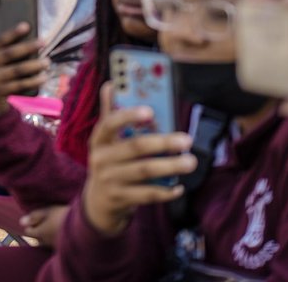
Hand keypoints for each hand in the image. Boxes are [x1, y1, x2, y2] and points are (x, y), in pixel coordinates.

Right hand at [0, 24, 49, 120]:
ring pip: (16, 71)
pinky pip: (19, 86)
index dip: (12, 33)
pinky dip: (32, 81)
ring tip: (46, 61)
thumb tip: (7, 25)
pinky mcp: (0, 93)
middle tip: (43, 41)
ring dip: (33, 66)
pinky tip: (43, 77)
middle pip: (8, 54)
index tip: (26, 26)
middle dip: (27, 47)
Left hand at [19, 205, 67, 246]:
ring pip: (46, 242)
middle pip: (37, 238)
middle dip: (37, 231)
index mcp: (41, 233)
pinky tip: (59, 230)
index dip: (29, 224)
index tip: (34, 217)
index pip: (29, 232)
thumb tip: (20, 222)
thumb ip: (34, 216)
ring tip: (51, 224)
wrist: (83, 224)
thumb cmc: (64, 215)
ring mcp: (56, 246)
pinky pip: (55, 243)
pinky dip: (55, 238)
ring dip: (46, 235)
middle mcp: (47, 242)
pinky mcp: (64, 247)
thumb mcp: (48, 211)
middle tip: (43, 220)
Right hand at [82, 84, 195, 236]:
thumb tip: (110, 84)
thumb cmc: (108, 162)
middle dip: (162, 143)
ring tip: (190, 161)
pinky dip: (164, 191)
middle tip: (187, 140)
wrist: (97, 202)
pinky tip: (180, 187)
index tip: (150, 111)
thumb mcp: (105, 140)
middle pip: (134, 148)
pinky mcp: (120, 200)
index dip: (129, 117)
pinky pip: (146, 195)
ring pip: (144, 172)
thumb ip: (110, 114)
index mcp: (99, 139)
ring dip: (169, 166)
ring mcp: (109, 180)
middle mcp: (101, 158)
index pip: (110, 123)